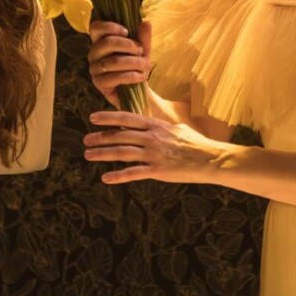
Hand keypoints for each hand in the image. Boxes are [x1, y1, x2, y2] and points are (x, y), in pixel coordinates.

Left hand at [84, 109, 223, 184]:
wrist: (210, 159)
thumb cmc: (195, 143)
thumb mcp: (177, 128)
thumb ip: (161, 126)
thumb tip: (152, 124)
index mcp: (155, 125)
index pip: (126, 118)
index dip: (108, 117)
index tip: (93, 118)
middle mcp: (151, 138)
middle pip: (120, 136)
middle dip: (100, 137)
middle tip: (85, 139)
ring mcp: (153, 154)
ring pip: (122, 153)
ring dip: (103, 154)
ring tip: (88, 155)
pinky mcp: (157, 170)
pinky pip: (133, 173)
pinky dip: (118, 176)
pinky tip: (106, 178)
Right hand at [87, 20, 151, 103]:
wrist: (137, 90)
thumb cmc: (136, 66)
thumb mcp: (142, 50)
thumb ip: (143, 38)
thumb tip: (146, 23)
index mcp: (100, 41)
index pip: (95, 28)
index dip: (109, 26)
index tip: (127, 31)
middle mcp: (94, 54)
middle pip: (107, 43)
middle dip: (129, 45)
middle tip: (141, 51)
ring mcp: (94, 69)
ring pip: (114, 61)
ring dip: (135, 62)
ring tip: (146, 65)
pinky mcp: (99, 84)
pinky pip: (116, 77)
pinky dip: (133, 76)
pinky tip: (142, 77)